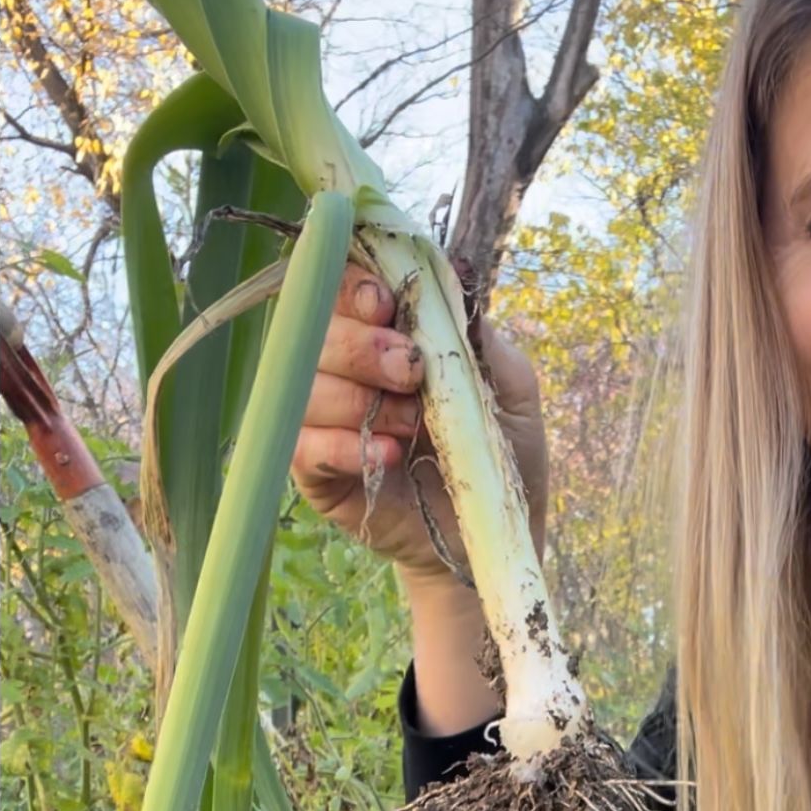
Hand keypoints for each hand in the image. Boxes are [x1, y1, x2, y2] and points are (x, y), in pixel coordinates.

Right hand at [290, 263, 548, 584]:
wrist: (496, 530)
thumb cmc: (501, 451)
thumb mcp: (510, 388)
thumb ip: (479, 338)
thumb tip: (455, 280)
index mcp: (386, 334)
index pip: (342, 285)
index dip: (352, 285)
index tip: (387, 306)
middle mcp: (345, 369)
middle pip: (310, 328)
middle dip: (361, 346)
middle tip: (411, 372)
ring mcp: (325, 419)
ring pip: (301, 384)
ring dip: (359, 400)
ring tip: (413, 428)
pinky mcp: (316, 473)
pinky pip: (302, 445)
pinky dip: (345, 446)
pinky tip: (388, 456)